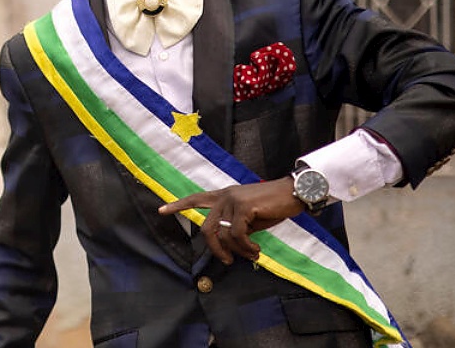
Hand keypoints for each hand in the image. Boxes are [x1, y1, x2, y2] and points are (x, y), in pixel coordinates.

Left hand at [158, 177, 304, 264]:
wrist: (294, 193)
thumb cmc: (274, 205)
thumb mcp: (251, 218)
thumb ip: (236, 226)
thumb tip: (229, 245)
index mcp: (224, 196)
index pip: (196, 199)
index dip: (179, 205)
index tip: (161, 210)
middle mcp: (225, 196)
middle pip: (207, 228)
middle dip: (216, 249)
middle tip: (227, 261)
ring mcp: (233, 200)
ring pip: (223, 235)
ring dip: (237, 251)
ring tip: (251, 255)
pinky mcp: (244, 206)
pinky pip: (237, 235)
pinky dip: (246, 247)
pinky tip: (255, 250)